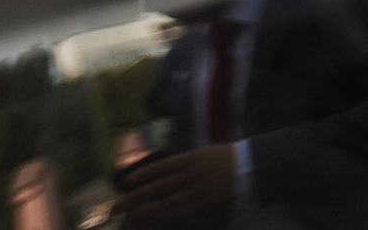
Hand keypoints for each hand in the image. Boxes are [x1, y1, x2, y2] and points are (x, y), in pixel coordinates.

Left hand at [114, 144, 233, 225]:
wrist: (247, 165)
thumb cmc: (221, 155)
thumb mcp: (201, 152)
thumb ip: (182, 161)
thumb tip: (161, 171)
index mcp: (190, 158)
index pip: (161, 167)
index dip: (142, 174)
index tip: (125, 181)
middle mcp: (192, 173)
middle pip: (160, 186)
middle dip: (138, 195)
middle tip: (120, 203)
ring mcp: (199, 189)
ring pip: (170, 200)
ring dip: (151, 207)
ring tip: (134, 212)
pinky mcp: (206, 200)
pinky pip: (184, 208)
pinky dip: (170, 212)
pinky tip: (158, 215)